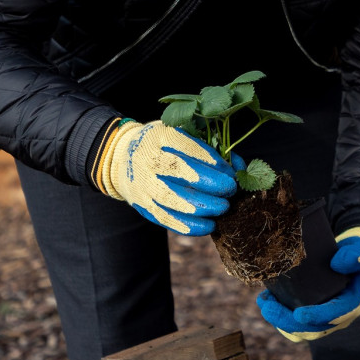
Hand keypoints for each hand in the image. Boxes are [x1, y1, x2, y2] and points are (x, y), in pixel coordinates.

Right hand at [92, 119, 239, 235]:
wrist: (121, 157)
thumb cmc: (162, 143)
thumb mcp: (181, 132)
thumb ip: (209, 145)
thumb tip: (238, 165)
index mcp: (161, 136)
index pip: (191, 149)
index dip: (215, 163)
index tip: (231, 172)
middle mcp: (149, 160)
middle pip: (183, 175)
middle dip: (213, 185)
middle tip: (231, 190)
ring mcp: (144, 185)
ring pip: (175, 201)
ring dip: (204, 208)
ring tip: (224, 208)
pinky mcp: (143, 206)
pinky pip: (167, 220)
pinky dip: (190, 226)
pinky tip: (210, 226)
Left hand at [256, 227, 359, 341]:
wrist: (357, 260)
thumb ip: (356, 255)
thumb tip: (337, 262)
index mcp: (353, 305)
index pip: (335, 317)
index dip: (317, 317)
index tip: (298, 314)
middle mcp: (339, 318)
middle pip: (313, 330)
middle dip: (288, 323)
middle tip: (268, 308)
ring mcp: (325, 318)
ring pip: (300, 331)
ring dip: (279, 321)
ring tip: (263, 302)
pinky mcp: (313, 313)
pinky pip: (295, 323)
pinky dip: (279, 315)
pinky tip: (267, 298)